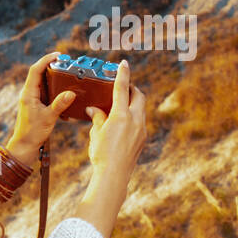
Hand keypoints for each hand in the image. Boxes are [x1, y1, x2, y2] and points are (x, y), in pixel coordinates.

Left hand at [9, 51, 77, 154]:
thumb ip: (59, 104)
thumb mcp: (48, 117)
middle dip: (51, 67)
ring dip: (54, 79)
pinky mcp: (36, 106)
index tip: (58, 55)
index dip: (46, 60)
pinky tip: (65, 97)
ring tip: (67, 76)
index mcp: (28, 93)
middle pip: (39, 74)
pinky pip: (46, 94)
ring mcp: (32, 100)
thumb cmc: (32, 132)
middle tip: (65, 63)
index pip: (35, 70)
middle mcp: (28, 94)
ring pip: (43, 84)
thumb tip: (71, 93)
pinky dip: (55, 92)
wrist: (24, 146)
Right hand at [86, 59, 146, 184]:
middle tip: (122, 87)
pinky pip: (140, 121)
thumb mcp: (96, 133)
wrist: (114, 175)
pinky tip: (121, 124)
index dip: (122, 74)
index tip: (123, 63)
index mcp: (121, 115)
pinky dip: (132, 117)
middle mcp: (135, 119)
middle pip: (138, 96)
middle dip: (132, 89)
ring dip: (133, 103)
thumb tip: (94, 109)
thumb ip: (97, 118)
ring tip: (119, 106)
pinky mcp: (142, 138)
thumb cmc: (101, 154)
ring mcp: (141, 129)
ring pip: (140, 109)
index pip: (122, 88)